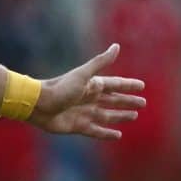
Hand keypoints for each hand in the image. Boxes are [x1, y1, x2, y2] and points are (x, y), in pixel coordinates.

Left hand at [28, 44, 145, 139]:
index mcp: (91, 85)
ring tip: (133, 116)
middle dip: (127, 101)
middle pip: (113, 100)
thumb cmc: (60, 88)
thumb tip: (117, 46)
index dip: (128, 85)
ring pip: (107, 115)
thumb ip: (100, 62)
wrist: (38, 105)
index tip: (142, 86)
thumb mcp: (83, 75)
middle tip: (143, 103)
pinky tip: (118, 135)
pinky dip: (107, 133)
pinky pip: (96, 130)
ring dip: (120, 116)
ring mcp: (84, 113)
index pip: (115, 84)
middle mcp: (89, 99)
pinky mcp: (78, 126)